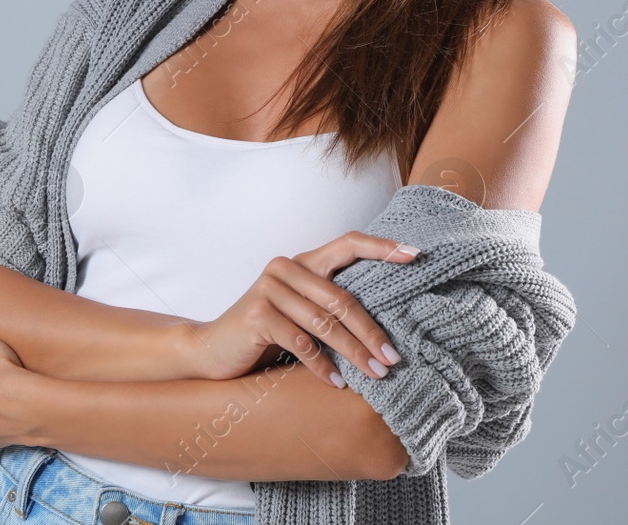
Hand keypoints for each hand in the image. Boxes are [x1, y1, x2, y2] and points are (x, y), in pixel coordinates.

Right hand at [184, 231, 417, 387]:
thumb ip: (330, 305)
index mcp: (302, 261)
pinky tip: (338, 383)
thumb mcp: (300, 313)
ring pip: (325, 323)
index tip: (415, 256)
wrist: (212, 351)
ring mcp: (269, 289)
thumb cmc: (265, 335)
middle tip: (394, 358)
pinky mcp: (257, 315)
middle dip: (372, 331)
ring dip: (354, 353)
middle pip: (343, 298)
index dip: (382, 248)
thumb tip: (387, 323)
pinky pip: (302, 343)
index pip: (348, 244)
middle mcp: (286, 267)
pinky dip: (323, 366)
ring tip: (376, 375)